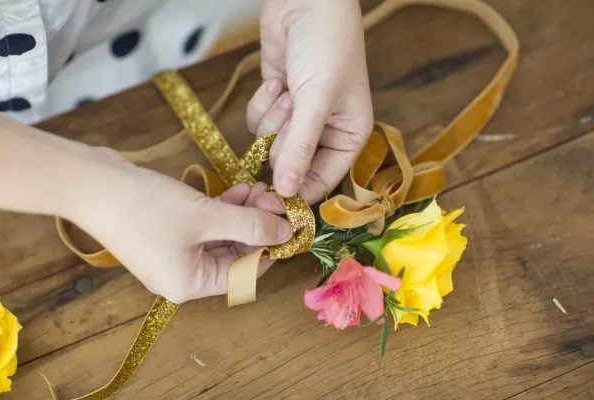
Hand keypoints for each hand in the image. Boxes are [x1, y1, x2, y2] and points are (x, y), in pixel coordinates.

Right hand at [68, 148, 291, 303]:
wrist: (91, 184)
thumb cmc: (147, 208)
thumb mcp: (206, 218)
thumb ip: (250, 226)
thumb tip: (285, 233)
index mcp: (191, 285)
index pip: (244, 273)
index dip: (270, 249)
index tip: (289, 225)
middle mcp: (183, 275)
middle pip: (234, 253)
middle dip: (257, 225)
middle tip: (275, 199)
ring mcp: (174, 252)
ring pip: (222, 235)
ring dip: (243, 213)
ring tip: (261, 189)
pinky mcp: (168, 231)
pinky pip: (205, 225)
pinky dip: (224, 209)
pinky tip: (241, 189)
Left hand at [247, 0, 372, 203]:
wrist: (305, 2)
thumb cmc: (327, 46)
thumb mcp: (317, 99)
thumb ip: (300, 148)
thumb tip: (287, 192)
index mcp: (348, 137)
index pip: (321, 182)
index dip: (296, 194)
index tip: (269, 201)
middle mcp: (324, 133)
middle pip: (290, 165)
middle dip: (283, 139)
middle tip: (292, 111)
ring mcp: (297, 119)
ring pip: (269, 145)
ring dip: (272, 118)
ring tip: (287, 89)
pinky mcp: (276, 104)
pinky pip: (256, 123)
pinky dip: (261, 104)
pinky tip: (276, 82)